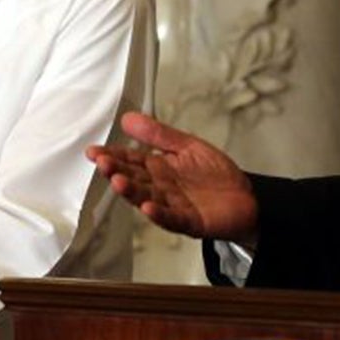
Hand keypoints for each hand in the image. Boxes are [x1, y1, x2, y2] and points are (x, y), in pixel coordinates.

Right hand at [87, 111, 259, 245]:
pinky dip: (159, 215)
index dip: (112, 155)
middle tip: (103, 163)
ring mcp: (173, 205)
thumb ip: (159, 135)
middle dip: (116, 171)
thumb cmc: (215, 175)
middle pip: (134, 178)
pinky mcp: (190, 221)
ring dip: (132, 192)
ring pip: (147, 198)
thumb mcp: (187, 146)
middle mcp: (161, 187)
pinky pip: (172, 218)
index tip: (94, 151)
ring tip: (118, 182)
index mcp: (158, 168)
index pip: (130, 160)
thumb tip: (128, 118)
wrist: (245, 199)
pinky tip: (147, 208)